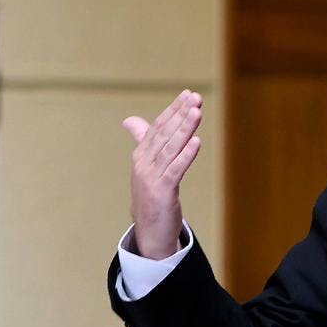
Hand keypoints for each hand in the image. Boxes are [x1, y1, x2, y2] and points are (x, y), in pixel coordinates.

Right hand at [123, 90, 202, 258]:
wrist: (150, 232)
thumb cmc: (152, 197)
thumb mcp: (148, 168)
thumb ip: (143, 142)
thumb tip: (130, 120)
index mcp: (141, 156)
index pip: (158, 127)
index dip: (173, 110)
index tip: (188, 94)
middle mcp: (143, 164)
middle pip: (164, 134)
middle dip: (180, 114)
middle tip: (195, 97)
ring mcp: (150, 178)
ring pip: (170, 148)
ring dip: (184, 129)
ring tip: (197, 112)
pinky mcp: (161, 192)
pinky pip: (174, 170)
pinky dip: (186, 155)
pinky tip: (196, 142)